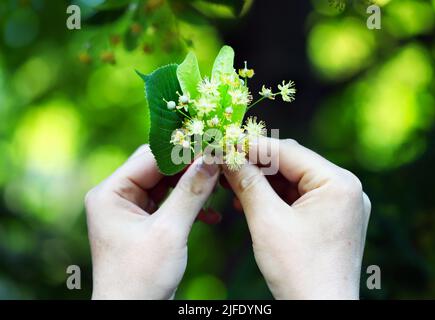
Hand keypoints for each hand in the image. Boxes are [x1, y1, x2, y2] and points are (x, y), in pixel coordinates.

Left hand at [85, 145, 218, 298]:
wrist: (133, 314)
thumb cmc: (140, 278)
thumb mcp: (169, 232)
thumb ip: (191, 193)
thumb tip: (212, 159)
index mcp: (110, 193)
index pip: (150, 157)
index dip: (183, 150)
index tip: (212, 144)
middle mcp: (116, 197)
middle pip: (158, 168)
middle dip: (190, 168)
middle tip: (219, 164)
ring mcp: (130, 210)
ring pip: (167, 185)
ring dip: (192, 187)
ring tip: (218, 188)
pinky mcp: (143, 223)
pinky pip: (169, 204)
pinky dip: (189, 207)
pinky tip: (211, 216)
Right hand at [223, 137, 370, 298]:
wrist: (320, 313)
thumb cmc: (298, 271)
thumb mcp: (267, 221)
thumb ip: (247, 182)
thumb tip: (226, 155)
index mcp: (339, 183)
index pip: (288, 152)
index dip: (252, 147)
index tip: (223, 143)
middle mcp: (345, 189)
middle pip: (292, 164)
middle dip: (256, 165)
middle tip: (224, 166)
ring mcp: (340, 206)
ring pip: (293, 181)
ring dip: (262, 182)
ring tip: (232, 185)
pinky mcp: (331, 220)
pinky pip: (299, 199)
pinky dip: (274, 198)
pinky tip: (249, 201)